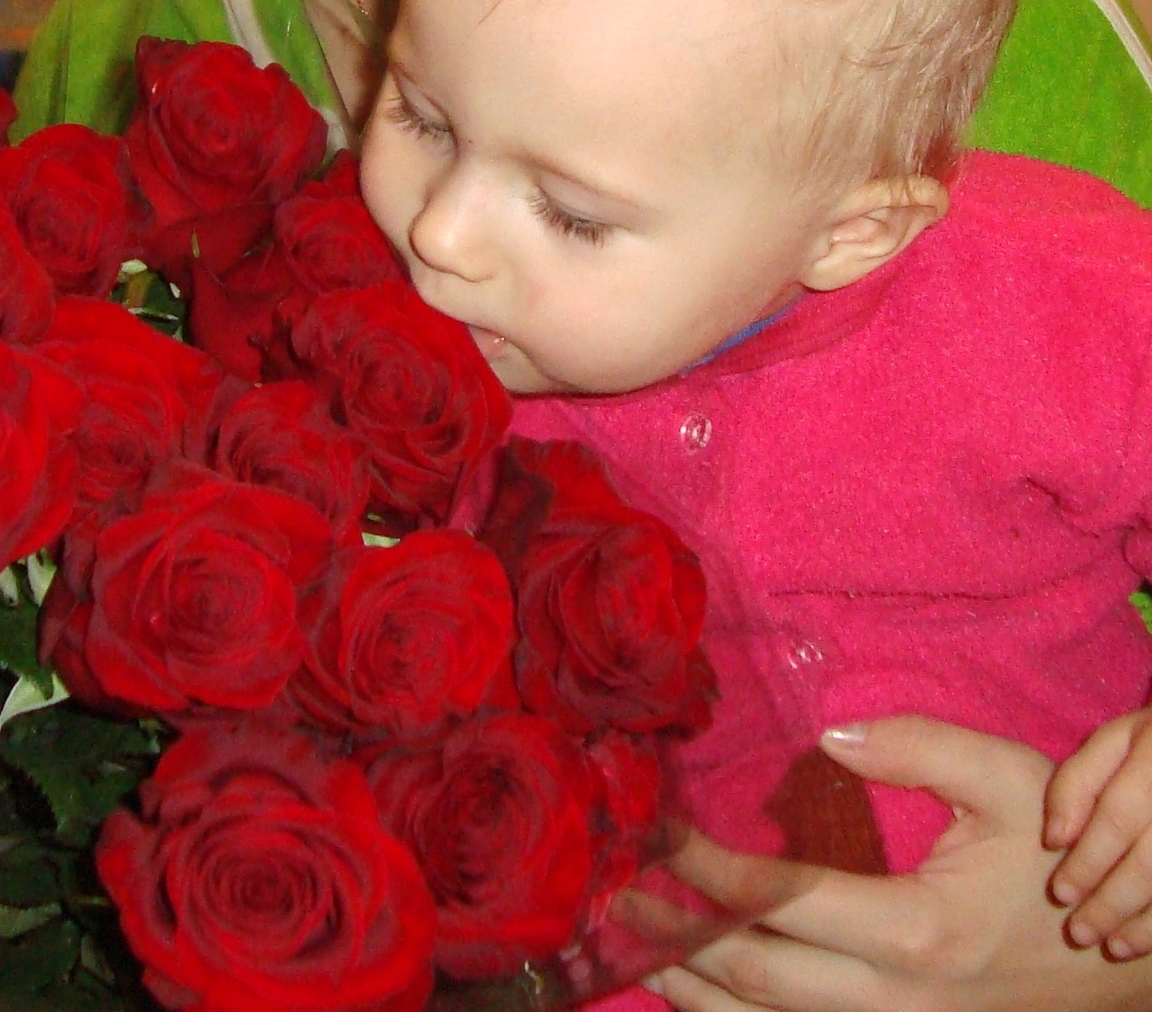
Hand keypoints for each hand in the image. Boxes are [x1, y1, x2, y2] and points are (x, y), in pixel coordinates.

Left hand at [646, 715, 1151, 1010]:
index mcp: (916, 929)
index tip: (658, 831)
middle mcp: (896, 1000)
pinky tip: (704, 994)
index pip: (782, 897)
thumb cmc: (1058, 857)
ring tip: (634, 952)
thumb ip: (915, 746)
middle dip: (679, 939)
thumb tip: (827, 733)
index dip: (710, 866)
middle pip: (759, 979)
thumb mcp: (1006, 781)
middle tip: (616, 898)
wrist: (1127, 957)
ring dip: (697, 994)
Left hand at [1047, 708, 1151, 957]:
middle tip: (1078, 933)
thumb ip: (1078, 782)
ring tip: (1110, 946)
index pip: (1117, 818)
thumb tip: (1054, 838)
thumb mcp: (1113, 742)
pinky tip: (1139, 942)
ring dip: (1140, 923)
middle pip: (1147, 862)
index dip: (1087, 859)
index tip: (1059, 893)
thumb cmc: (1147, 746)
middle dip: (1110, 902)